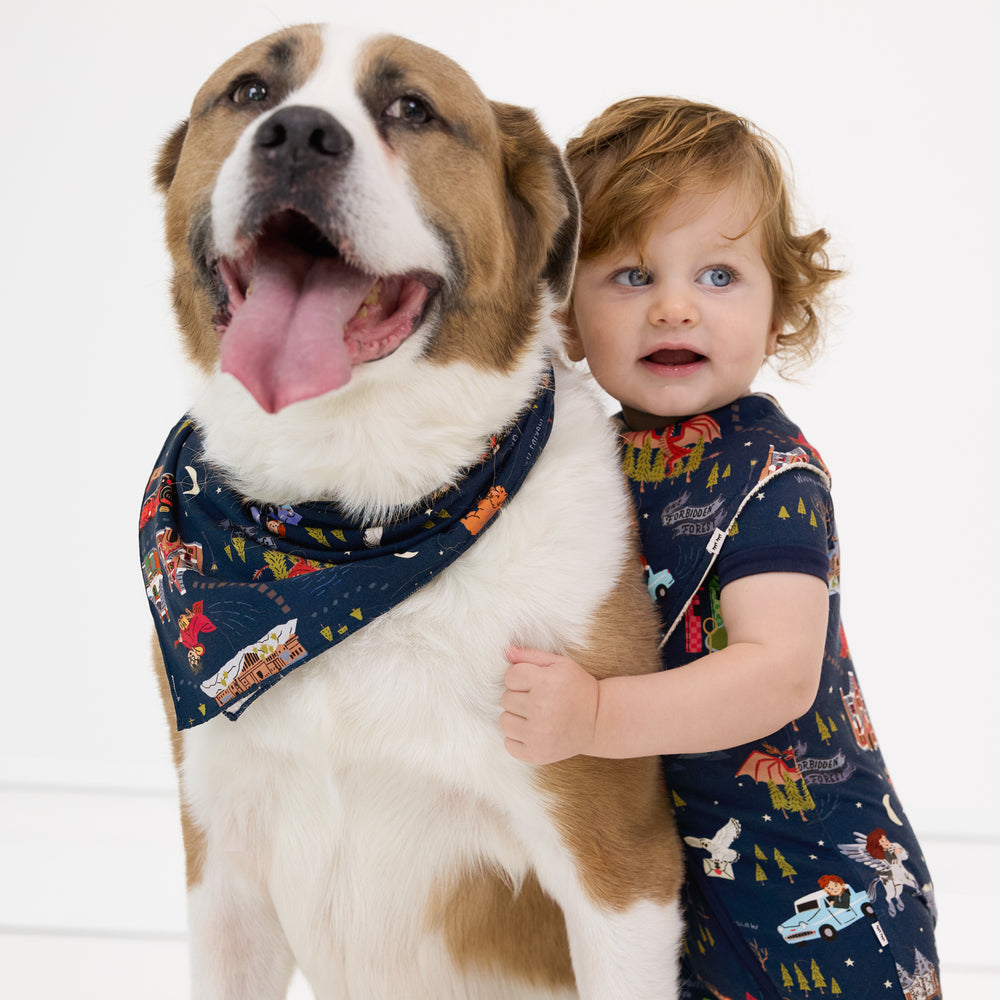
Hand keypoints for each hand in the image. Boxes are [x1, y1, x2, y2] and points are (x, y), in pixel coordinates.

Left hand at [499, 647, 598, 763]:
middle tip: (539, 700)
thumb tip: (505, 650)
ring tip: (535, 716)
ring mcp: (538, 734)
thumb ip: (531, 655)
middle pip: (505, 699)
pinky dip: (517, 738)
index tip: (535, 683)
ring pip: (504, 721)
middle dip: (519, 697)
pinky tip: (534, 732)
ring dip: (515, 717)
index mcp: (546, 683)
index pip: (510, 676)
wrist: (599, 721)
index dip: (521, 678)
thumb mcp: (560, 664)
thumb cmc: (577, 688)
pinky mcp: (537, 754)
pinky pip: (508, 744)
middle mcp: (541, 709)